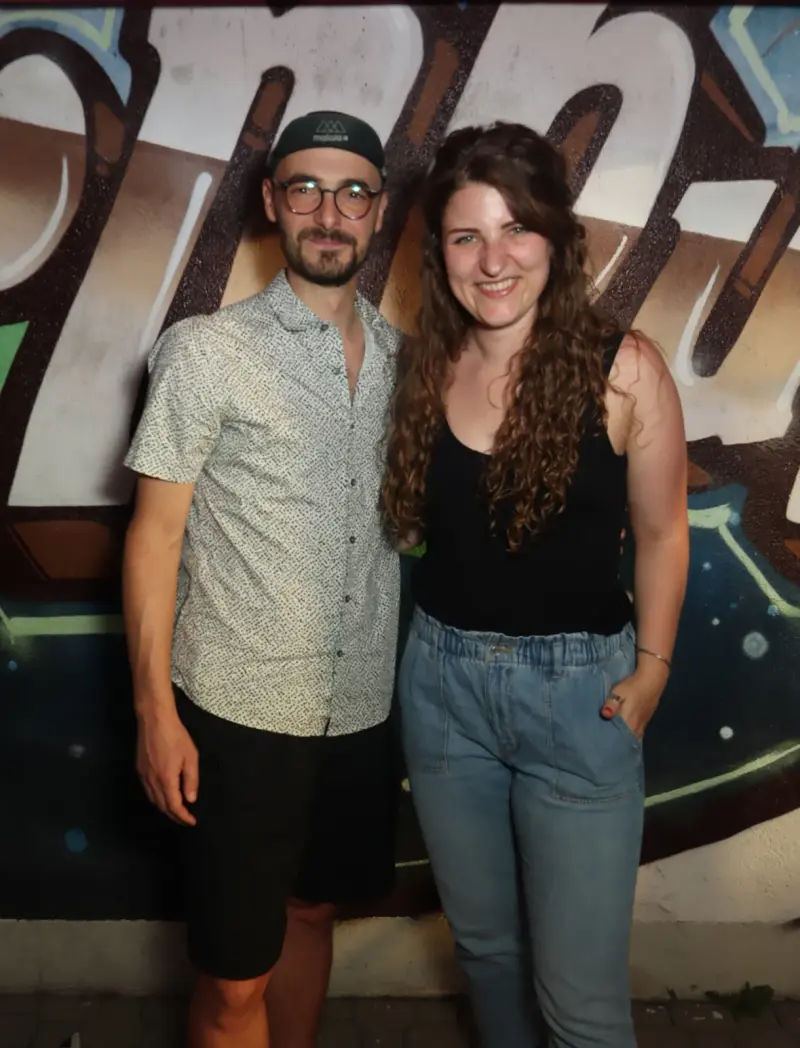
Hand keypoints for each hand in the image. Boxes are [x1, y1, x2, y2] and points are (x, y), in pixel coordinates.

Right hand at [136, 707, 198, 825]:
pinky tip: (163, 796)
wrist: (154, 720)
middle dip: (174, 816)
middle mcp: (152, 781)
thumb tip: (190, 800)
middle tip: (185, 820)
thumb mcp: (190, 756)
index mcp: (166, 779)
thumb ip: (191, 780)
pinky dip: (157, 799)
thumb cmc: (175, 736)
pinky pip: (148, 791)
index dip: (183, 817)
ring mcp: (143, 776)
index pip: (174, 806)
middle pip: (162, 806)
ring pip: (153, 800)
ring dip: (164, 809)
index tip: (191, 822)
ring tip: (176, 811)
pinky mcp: (139, 769)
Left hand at [600, 662, 667, 738]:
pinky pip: (634, 733)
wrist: (652, 681)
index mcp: (629, 724)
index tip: (597, 744)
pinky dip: (627, 734)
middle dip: (613, 742)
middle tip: (600, 741)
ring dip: (621, 738)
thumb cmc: (632, 687)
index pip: (617, 739)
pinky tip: (620, 731)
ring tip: (608, 738)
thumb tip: (604, 715)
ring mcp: (642, 726)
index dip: (607, 742)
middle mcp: (636, 729)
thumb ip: (611, 705)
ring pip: (629, 737)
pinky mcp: (644, 722)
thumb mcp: (618, 692)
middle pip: (623, 740)